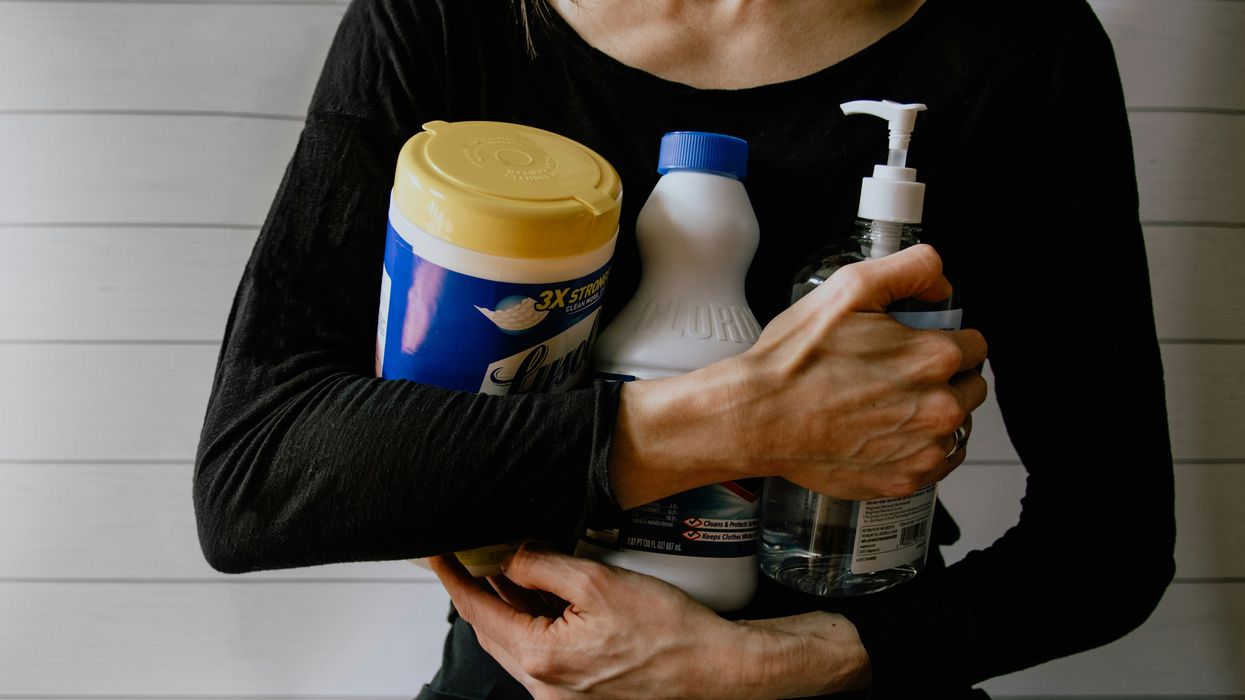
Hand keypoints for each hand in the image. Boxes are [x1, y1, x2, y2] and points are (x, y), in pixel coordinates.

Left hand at [429, 546, 870, 698]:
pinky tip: (544, 598)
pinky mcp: (580, 695)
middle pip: (492, 631)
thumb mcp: (598, 582)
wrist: (715, 669)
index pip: (478, 611)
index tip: (435, 554)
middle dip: (478, 591)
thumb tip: (508, 558)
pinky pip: (541, 655)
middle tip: (469, 554)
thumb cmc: (668, 630)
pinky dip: (533, 624)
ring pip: (516, 643)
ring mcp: (561, 696)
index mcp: (540, 658)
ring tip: (507, 567)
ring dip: (507, 607)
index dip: (453, 578)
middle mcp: (544, 687)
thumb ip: (542, 567)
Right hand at [610, 244, 986, 506]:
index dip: (943, 338)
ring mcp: (924, 450)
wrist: (758, 417)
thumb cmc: (795, 359)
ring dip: (933, 413)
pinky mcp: (905, 481)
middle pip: (970, 386)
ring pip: (956, 426)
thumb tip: (942, 282)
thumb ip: (911, 269)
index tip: (914, 345)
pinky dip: (919, 449)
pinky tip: (884, 434)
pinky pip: (937, 462)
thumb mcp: (850, 288)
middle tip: (894, 374)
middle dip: (943, 377)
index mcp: (934, 357)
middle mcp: (940, 408)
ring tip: (884, 405)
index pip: (974, 345)